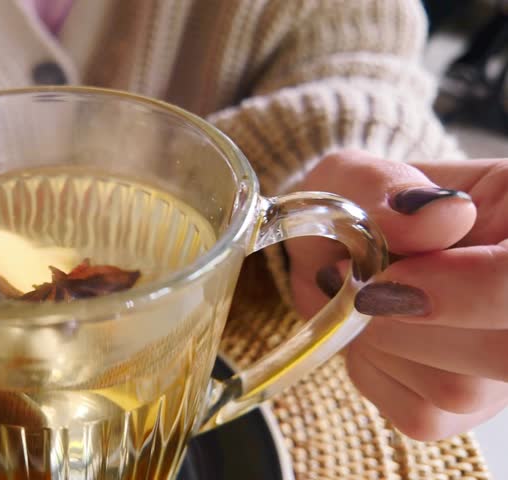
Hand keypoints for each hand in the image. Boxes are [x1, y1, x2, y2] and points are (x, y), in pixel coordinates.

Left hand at [288, 150, 507, 440]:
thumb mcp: (351, 178)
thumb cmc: (352, 209)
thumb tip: (441, 216)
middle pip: (505, 353)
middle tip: (360, 289)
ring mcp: (506, 358)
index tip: (386, 279)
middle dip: (413, 325)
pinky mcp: (472, 406)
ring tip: (363, 300)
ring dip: (381, 344)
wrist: (328, 251)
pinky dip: (374, 374)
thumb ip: (386, 188)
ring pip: (459, 390)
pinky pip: (422, 414)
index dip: (467, 290)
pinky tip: (371, 336)